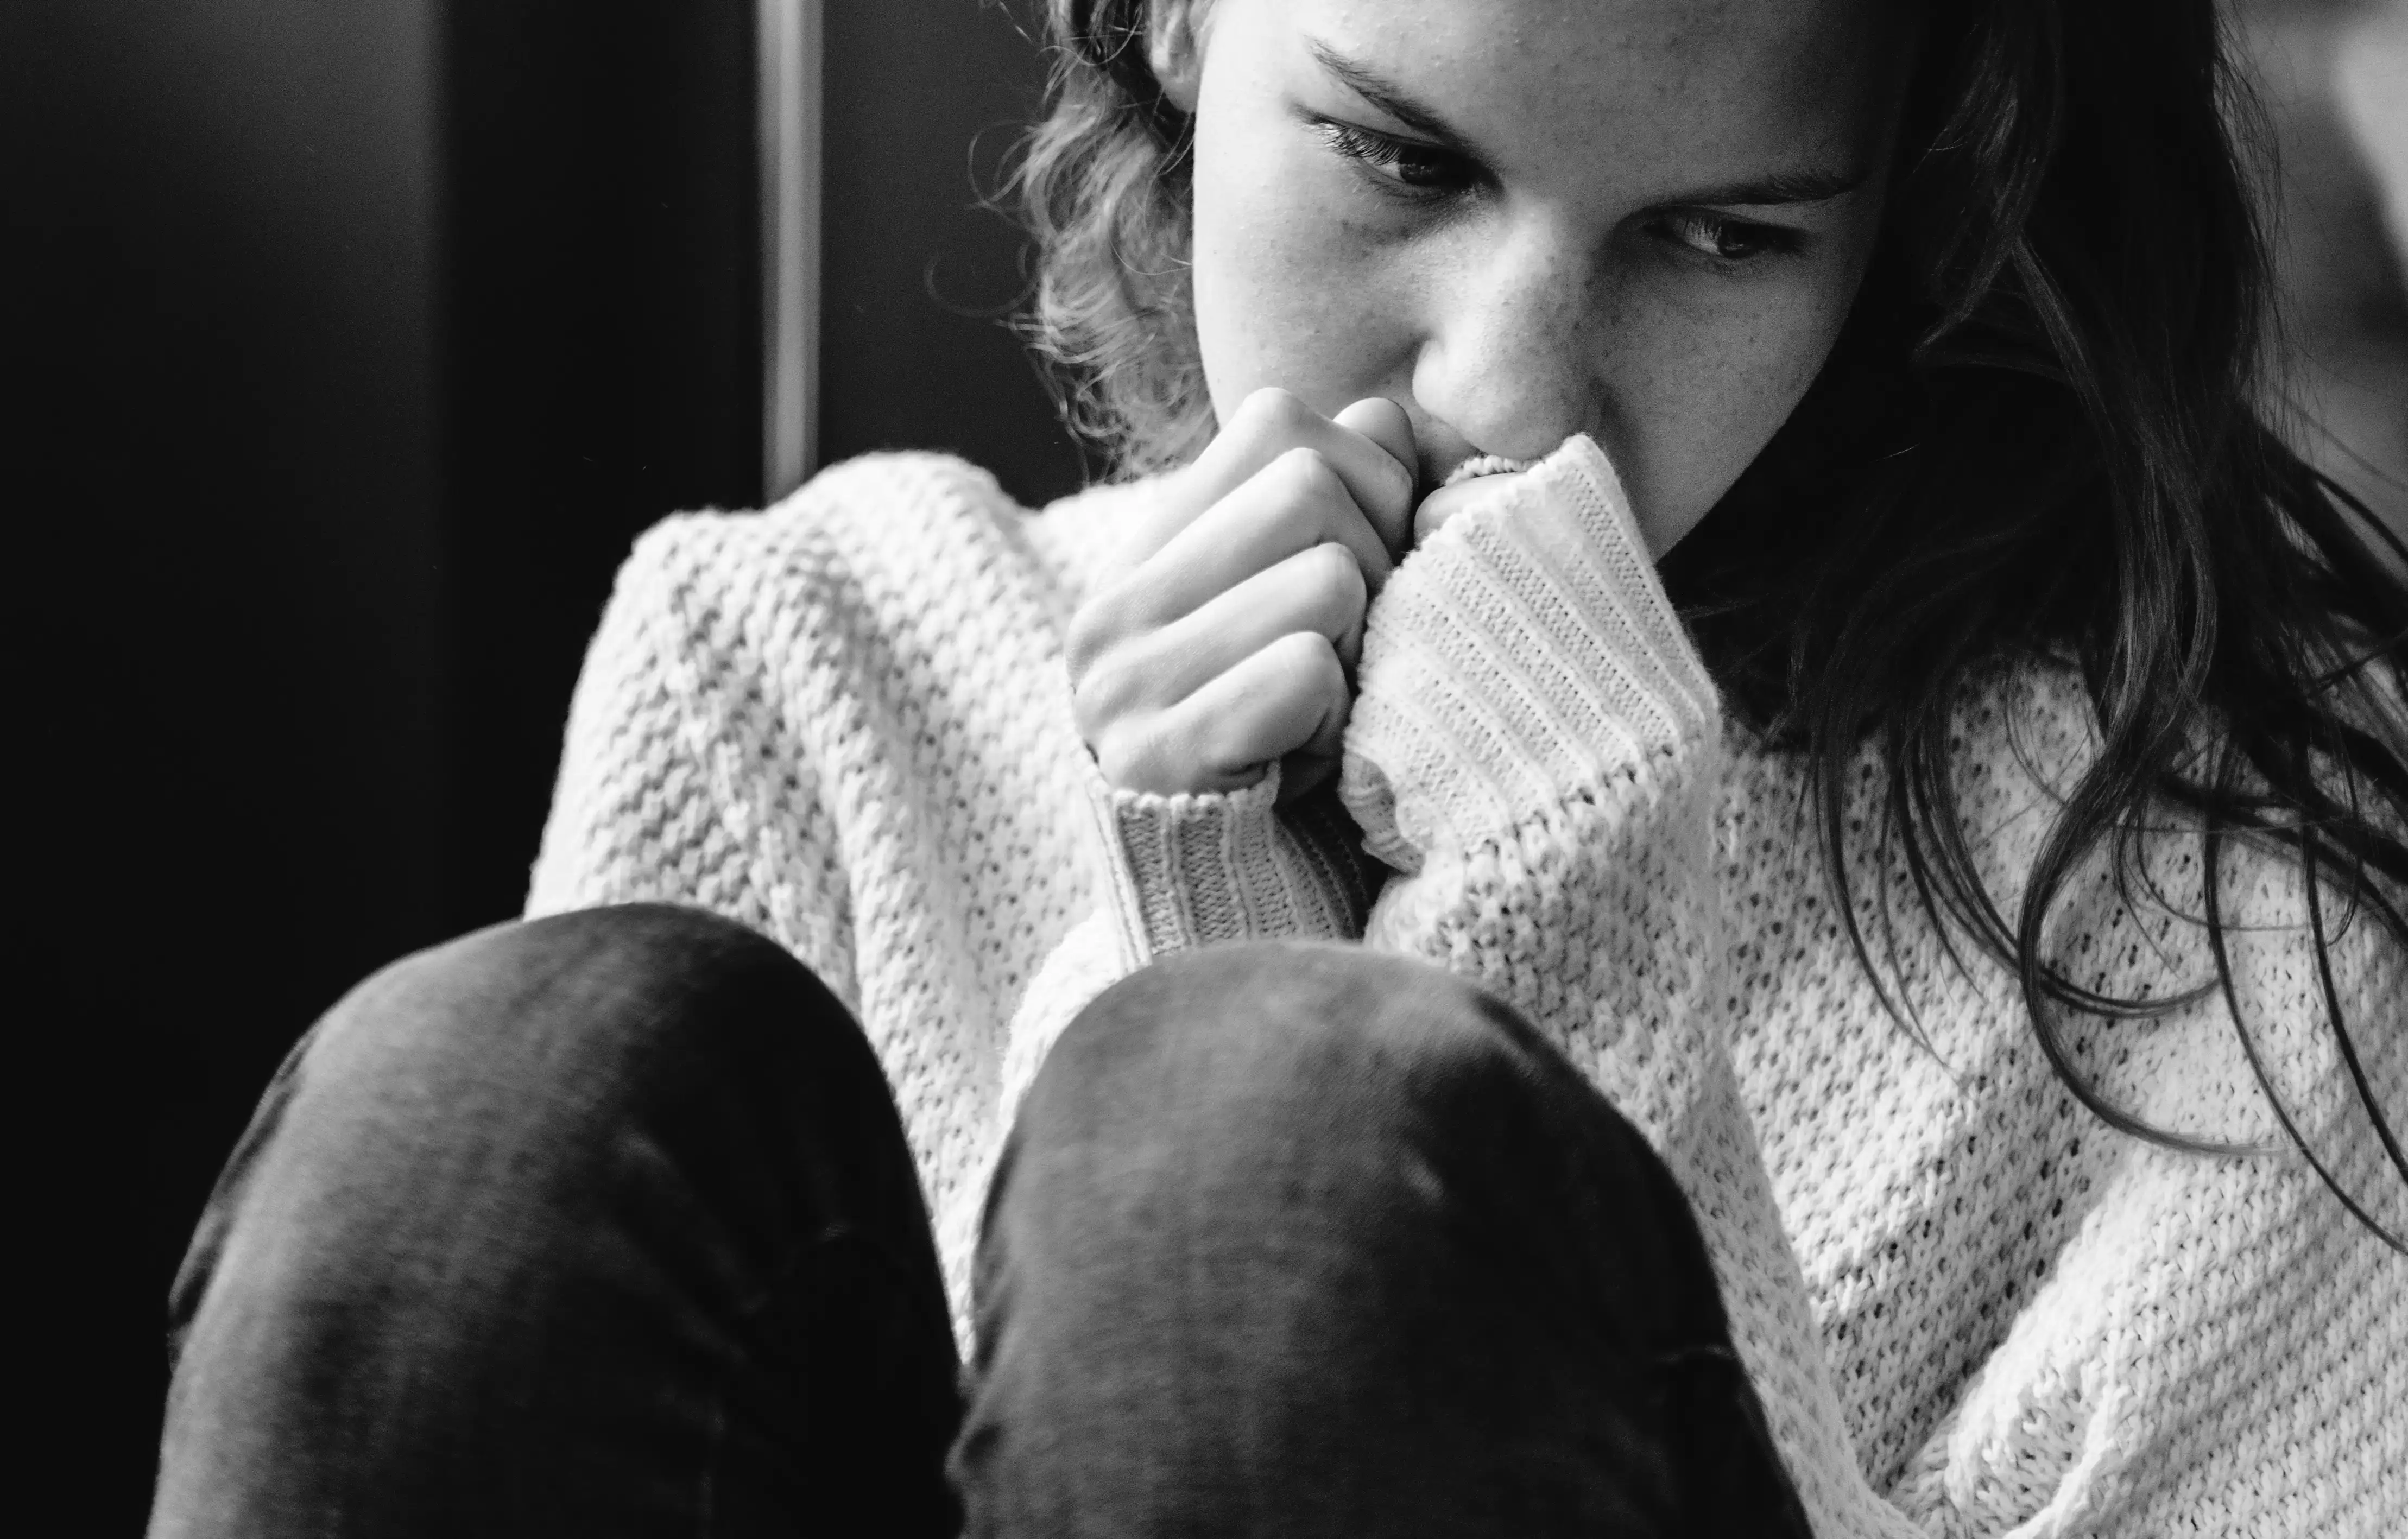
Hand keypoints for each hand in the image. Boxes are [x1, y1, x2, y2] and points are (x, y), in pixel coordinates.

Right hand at [1066, 388, 1417, 801]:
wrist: (1240, 936)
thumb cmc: (1301, 768)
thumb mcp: (1310, 622)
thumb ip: (1340, 514)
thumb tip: (1397, 422)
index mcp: (1146, 560)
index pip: (1277, 419)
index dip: (1364, 484)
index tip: (1360, 584)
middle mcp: (1113, 609)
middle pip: (1309, 484)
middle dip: (1374, 570)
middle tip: (1348, 666)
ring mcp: (1121, 685)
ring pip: (1325, 576)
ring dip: (1359, 658)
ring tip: (1321, 723)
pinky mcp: (1154, 760)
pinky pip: (1305, 673)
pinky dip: (1336, 727)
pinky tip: (1305, 771)